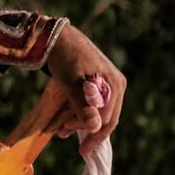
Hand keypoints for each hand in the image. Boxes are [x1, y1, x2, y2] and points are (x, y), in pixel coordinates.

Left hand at [45, 24, 126, 155]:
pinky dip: (82, 113)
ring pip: (100, 112)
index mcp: (114, 85)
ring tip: (62, 130)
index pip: (106, 118)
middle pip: (106, 117)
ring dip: (82, 123)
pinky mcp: (98, 82)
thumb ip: (82, 104)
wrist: (58, 38)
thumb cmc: (65, 58)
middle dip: (87, 130)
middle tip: (64, 136)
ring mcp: (109, 84)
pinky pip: (95, 104)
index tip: (70, 136)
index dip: (90, 131)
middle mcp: (116, 85)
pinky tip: (67, 119)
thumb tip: (95, 126)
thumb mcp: (71, 82)